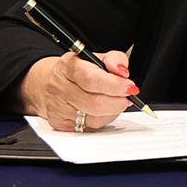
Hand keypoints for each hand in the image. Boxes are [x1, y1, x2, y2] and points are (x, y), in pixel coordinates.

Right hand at [18, 50, 139, 131]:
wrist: (56, 83)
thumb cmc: (81, 71)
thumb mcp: (98, 58)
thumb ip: (115, 59)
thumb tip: (122, 71)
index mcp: (68, 66)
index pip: (92, 79)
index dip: (115, 85)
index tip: (129, 87)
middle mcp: (59, 87)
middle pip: (95, 103)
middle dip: (118, 102)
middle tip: (126, 96)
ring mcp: (57, 107)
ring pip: (95, 119)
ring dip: (113, 112)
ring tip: (114, 102)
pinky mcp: (60, 123)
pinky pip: (90, 128)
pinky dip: (103, 120)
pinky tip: (102, 111)